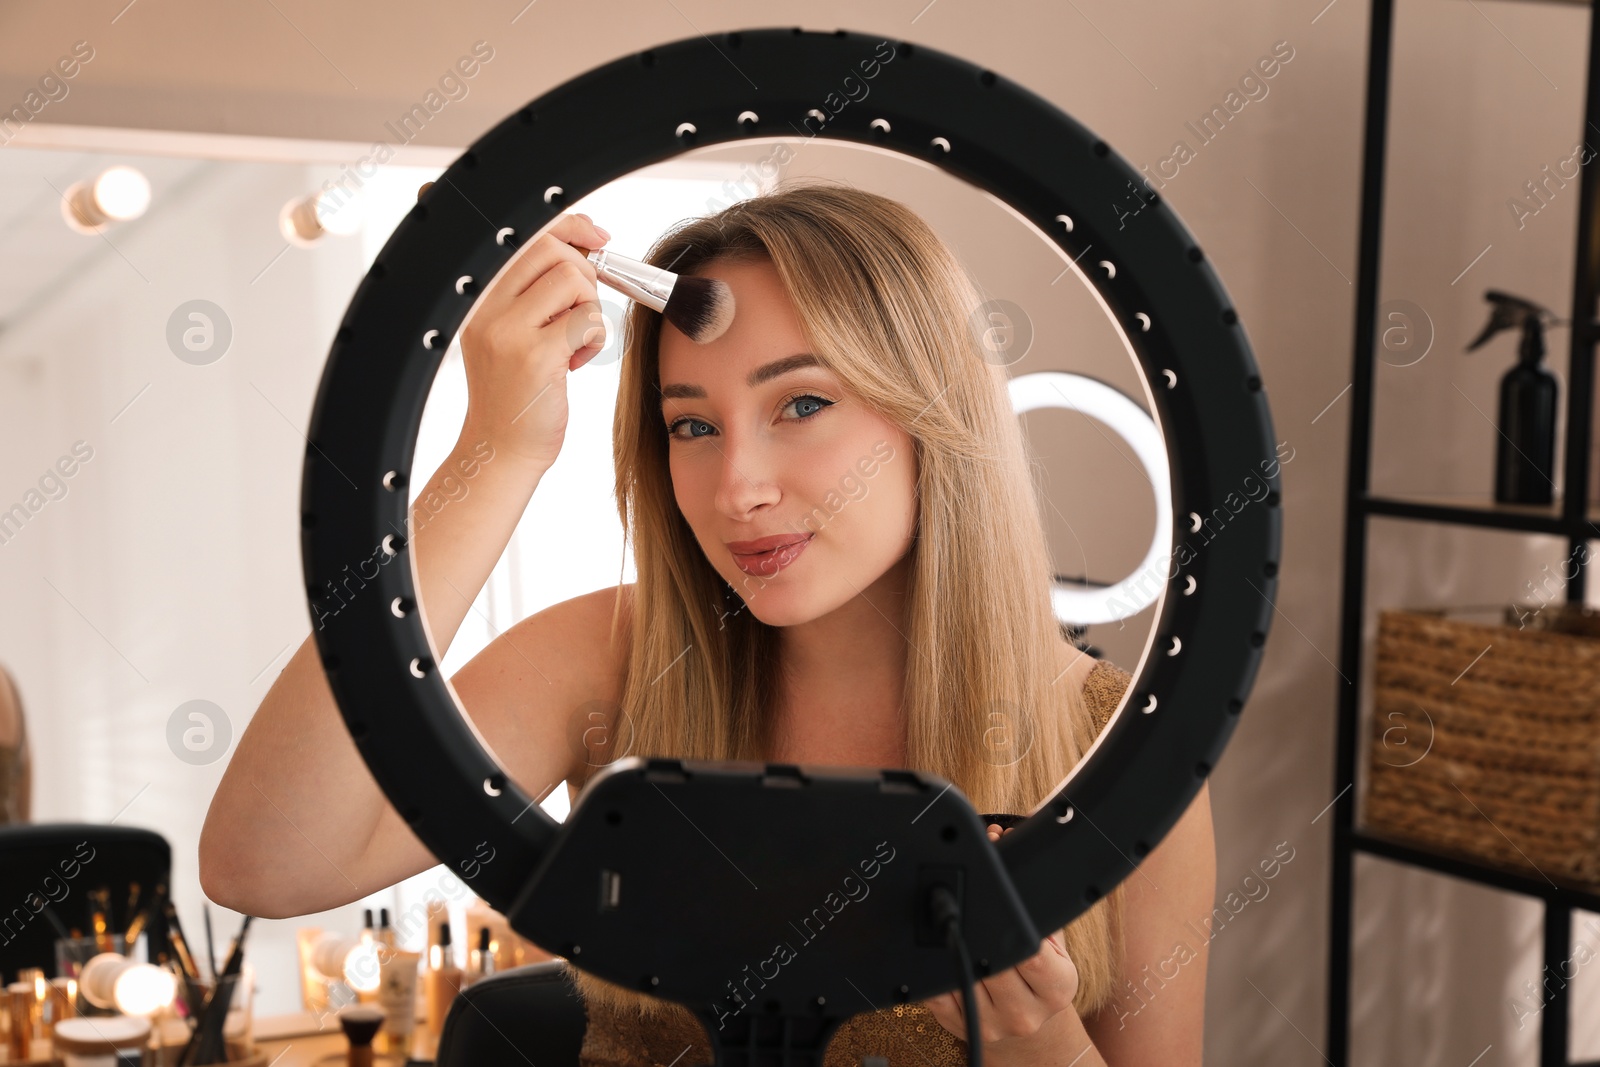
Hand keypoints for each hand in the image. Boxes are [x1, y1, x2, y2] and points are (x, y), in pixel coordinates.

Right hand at [458, 211, 612, 469]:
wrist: (501, 448)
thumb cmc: (516, 391)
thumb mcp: (514, 330)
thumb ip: (537, 286)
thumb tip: (585, 238)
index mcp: (478, 295)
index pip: (524, 233)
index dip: (568, 225)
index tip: (596, 237)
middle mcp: (484, 306)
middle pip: (552, 249)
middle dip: (585, 273)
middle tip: (580, 311)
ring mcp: (506, 330)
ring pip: (573, 279)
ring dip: (590, 309)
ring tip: (574, 342)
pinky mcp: (534, 355)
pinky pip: (587, 320)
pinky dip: (594, 338)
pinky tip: (575, 362)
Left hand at [919, 824, 1080, 1046]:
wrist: (1031, 1032)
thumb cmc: (1039, 978)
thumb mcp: (1055, 947)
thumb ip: (1041, 910)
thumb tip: (1017, 842)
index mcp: (1056, 988)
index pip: (1032, 953)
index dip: (1013, 924)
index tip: (1000, 899)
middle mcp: (1024, 1011)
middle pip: (993, 963)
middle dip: (979, 927)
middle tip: (967, 896)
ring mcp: (990, 1023)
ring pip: (961, 973)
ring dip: (952, 942)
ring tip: (951, 918)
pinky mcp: (958, 1027)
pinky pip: (935, 991)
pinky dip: (930, 966)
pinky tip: (935, 948)